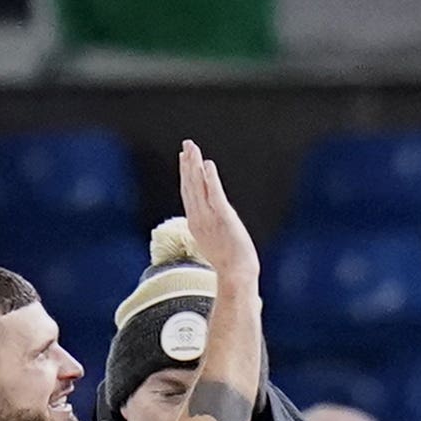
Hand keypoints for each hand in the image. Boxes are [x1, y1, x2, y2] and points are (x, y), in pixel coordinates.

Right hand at [176, 141, 258, 283]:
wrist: (236, 275)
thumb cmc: (230, 262)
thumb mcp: (214, 242)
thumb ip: (210, 228)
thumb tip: (211, 223)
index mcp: (196, 223)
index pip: (188, 193)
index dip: (185, 174)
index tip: (184, 158)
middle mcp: (199, 218)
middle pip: (190, 186)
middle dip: (188, 164)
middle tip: (187, 145)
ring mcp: (209, 217)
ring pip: (198, 186)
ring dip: (194, 166)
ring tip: (192, 148)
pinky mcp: (223, 217)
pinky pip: (214, 194)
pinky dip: (210, 178)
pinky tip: (208, 164)